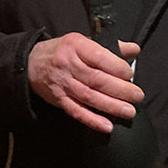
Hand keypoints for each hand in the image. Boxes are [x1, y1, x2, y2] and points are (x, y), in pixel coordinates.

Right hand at [27, 33, 143, 131]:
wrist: (31, 63)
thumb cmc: (62, 51)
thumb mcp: (83, 41)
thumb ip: (109, 47)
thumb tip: (133, 49)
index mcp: (76, 46)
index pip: (100, 57)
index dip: (117, 67)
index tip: (130, 74)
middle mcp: (68, 64)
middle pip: (97, 79)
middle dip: (120, 89)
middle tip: (137, 96)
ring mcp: (63, 83)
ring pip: (89, 96)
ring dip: (111, 106)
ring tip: (128, 111)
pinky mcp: (59, 99)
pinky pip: (77, 111)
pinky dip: (92, 120)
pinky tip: (106, 126)